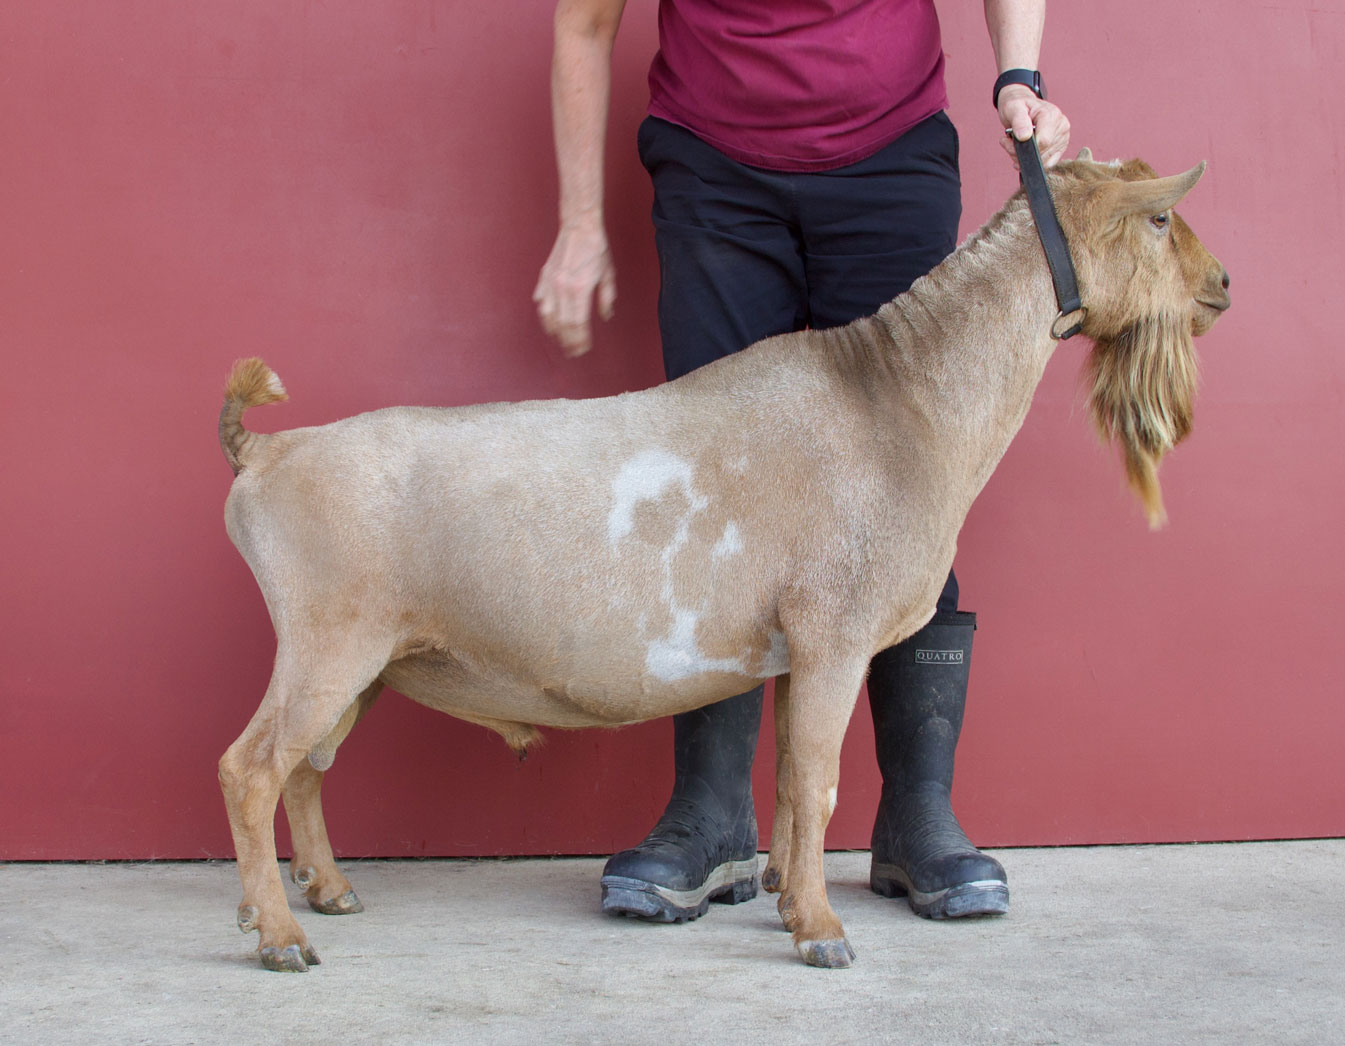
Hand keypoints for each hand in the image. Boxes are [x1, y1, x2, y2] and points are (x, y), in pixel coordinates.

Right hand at [533, 220, 616, 357]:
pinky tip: (549, 322)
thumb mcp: (608, 275)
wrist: (579, 226)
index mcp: (580, 289)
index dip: (580, 340)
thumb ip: (606, 299)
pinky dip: (544, 315)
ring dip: (554, 332)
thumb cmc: (596, 249)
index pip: (578, 324)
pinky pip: (540, 302)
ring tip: (560, 341)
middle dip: (567, 342)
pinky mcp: (544, 277)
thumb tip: (605, 317)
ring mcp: (550, 283)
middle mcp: (562, 289)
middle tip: (572, 352)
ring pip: (547, 317)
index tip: (582, 350)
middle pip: (562, 325)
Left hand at [997, 85, 1070, 166]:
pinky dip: (1031, 161)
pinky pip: (1047, 164)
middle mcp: (1061, 126)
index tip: (1009, 142)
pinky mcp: (1060, 148)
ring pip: (1044, 161)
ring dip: (1023, 158)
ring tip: (1013, 144)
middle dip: (1020, 153)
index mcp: (1052, 115)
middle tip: (1008, 142)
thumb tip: (1024, 137)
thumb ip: (1019, 121)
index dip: (1025, 148)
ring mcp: (1063, 138)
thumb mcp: (1013, 108)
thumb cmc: (1017, 105)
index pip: (1043, 142)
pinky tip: (1021, 152)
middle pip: (1042, 153)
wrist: (1021, 106)